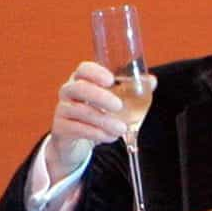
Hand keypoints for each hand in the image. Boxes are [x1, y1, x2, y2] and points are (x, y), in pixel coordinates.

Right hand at [44, 62, 126, 180]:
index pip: (83, 69)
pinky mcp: (60, 128)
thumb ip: (132, 90)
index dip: (95, 72)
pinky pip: (76, 128)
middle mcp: (69, 92)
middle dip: (100, 96)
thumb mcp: (114, 101)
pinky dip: (95, 133)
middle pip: (78, 88)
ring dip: (103, 120)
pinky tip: (109, 137)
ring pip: (79, 111)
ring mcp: (63, 109)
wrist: (77, 141)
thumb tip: (151, 81)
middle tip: (119, 106)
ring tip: (121, 128)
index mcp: (82, 80)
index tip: (110, 80)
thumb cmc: (98, 113)